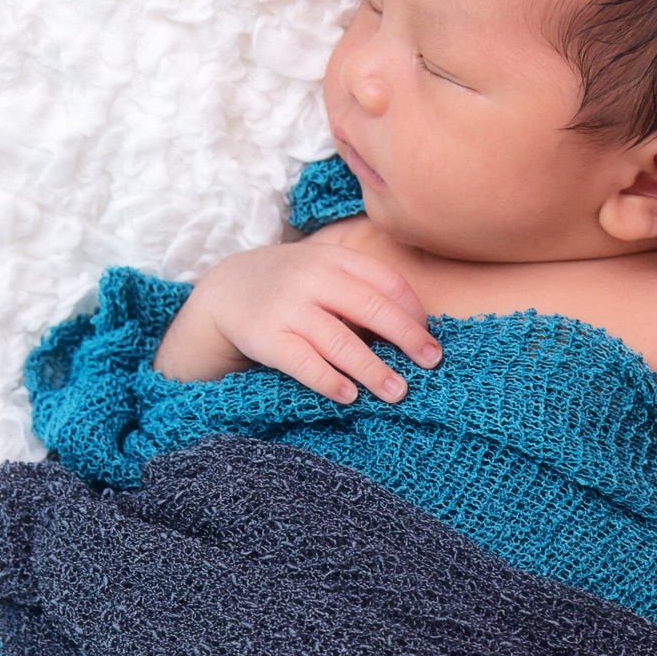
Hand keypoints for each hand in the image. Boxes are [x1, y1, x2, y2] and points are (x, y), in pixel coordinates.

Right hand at [155, 239, 438, 402]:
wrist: (226, 290)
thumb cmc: (292, 285)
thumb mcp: (324, 270)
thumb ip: (361, 289)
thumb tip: (414, 329)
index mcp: (334, 259)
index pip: (385, 282)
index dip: (412, 312)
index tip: (430, 338)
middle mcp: (312, 279)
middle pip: (370, 307)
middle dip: (406, 337)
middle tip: (431, 362)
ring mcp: (288, 308)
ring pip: (340, 341)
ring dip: (373, 369)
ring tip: (398, 391)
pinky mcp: (267, 338)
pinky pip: (304, 363)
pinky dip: (329, 381)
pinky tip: (350, 396)